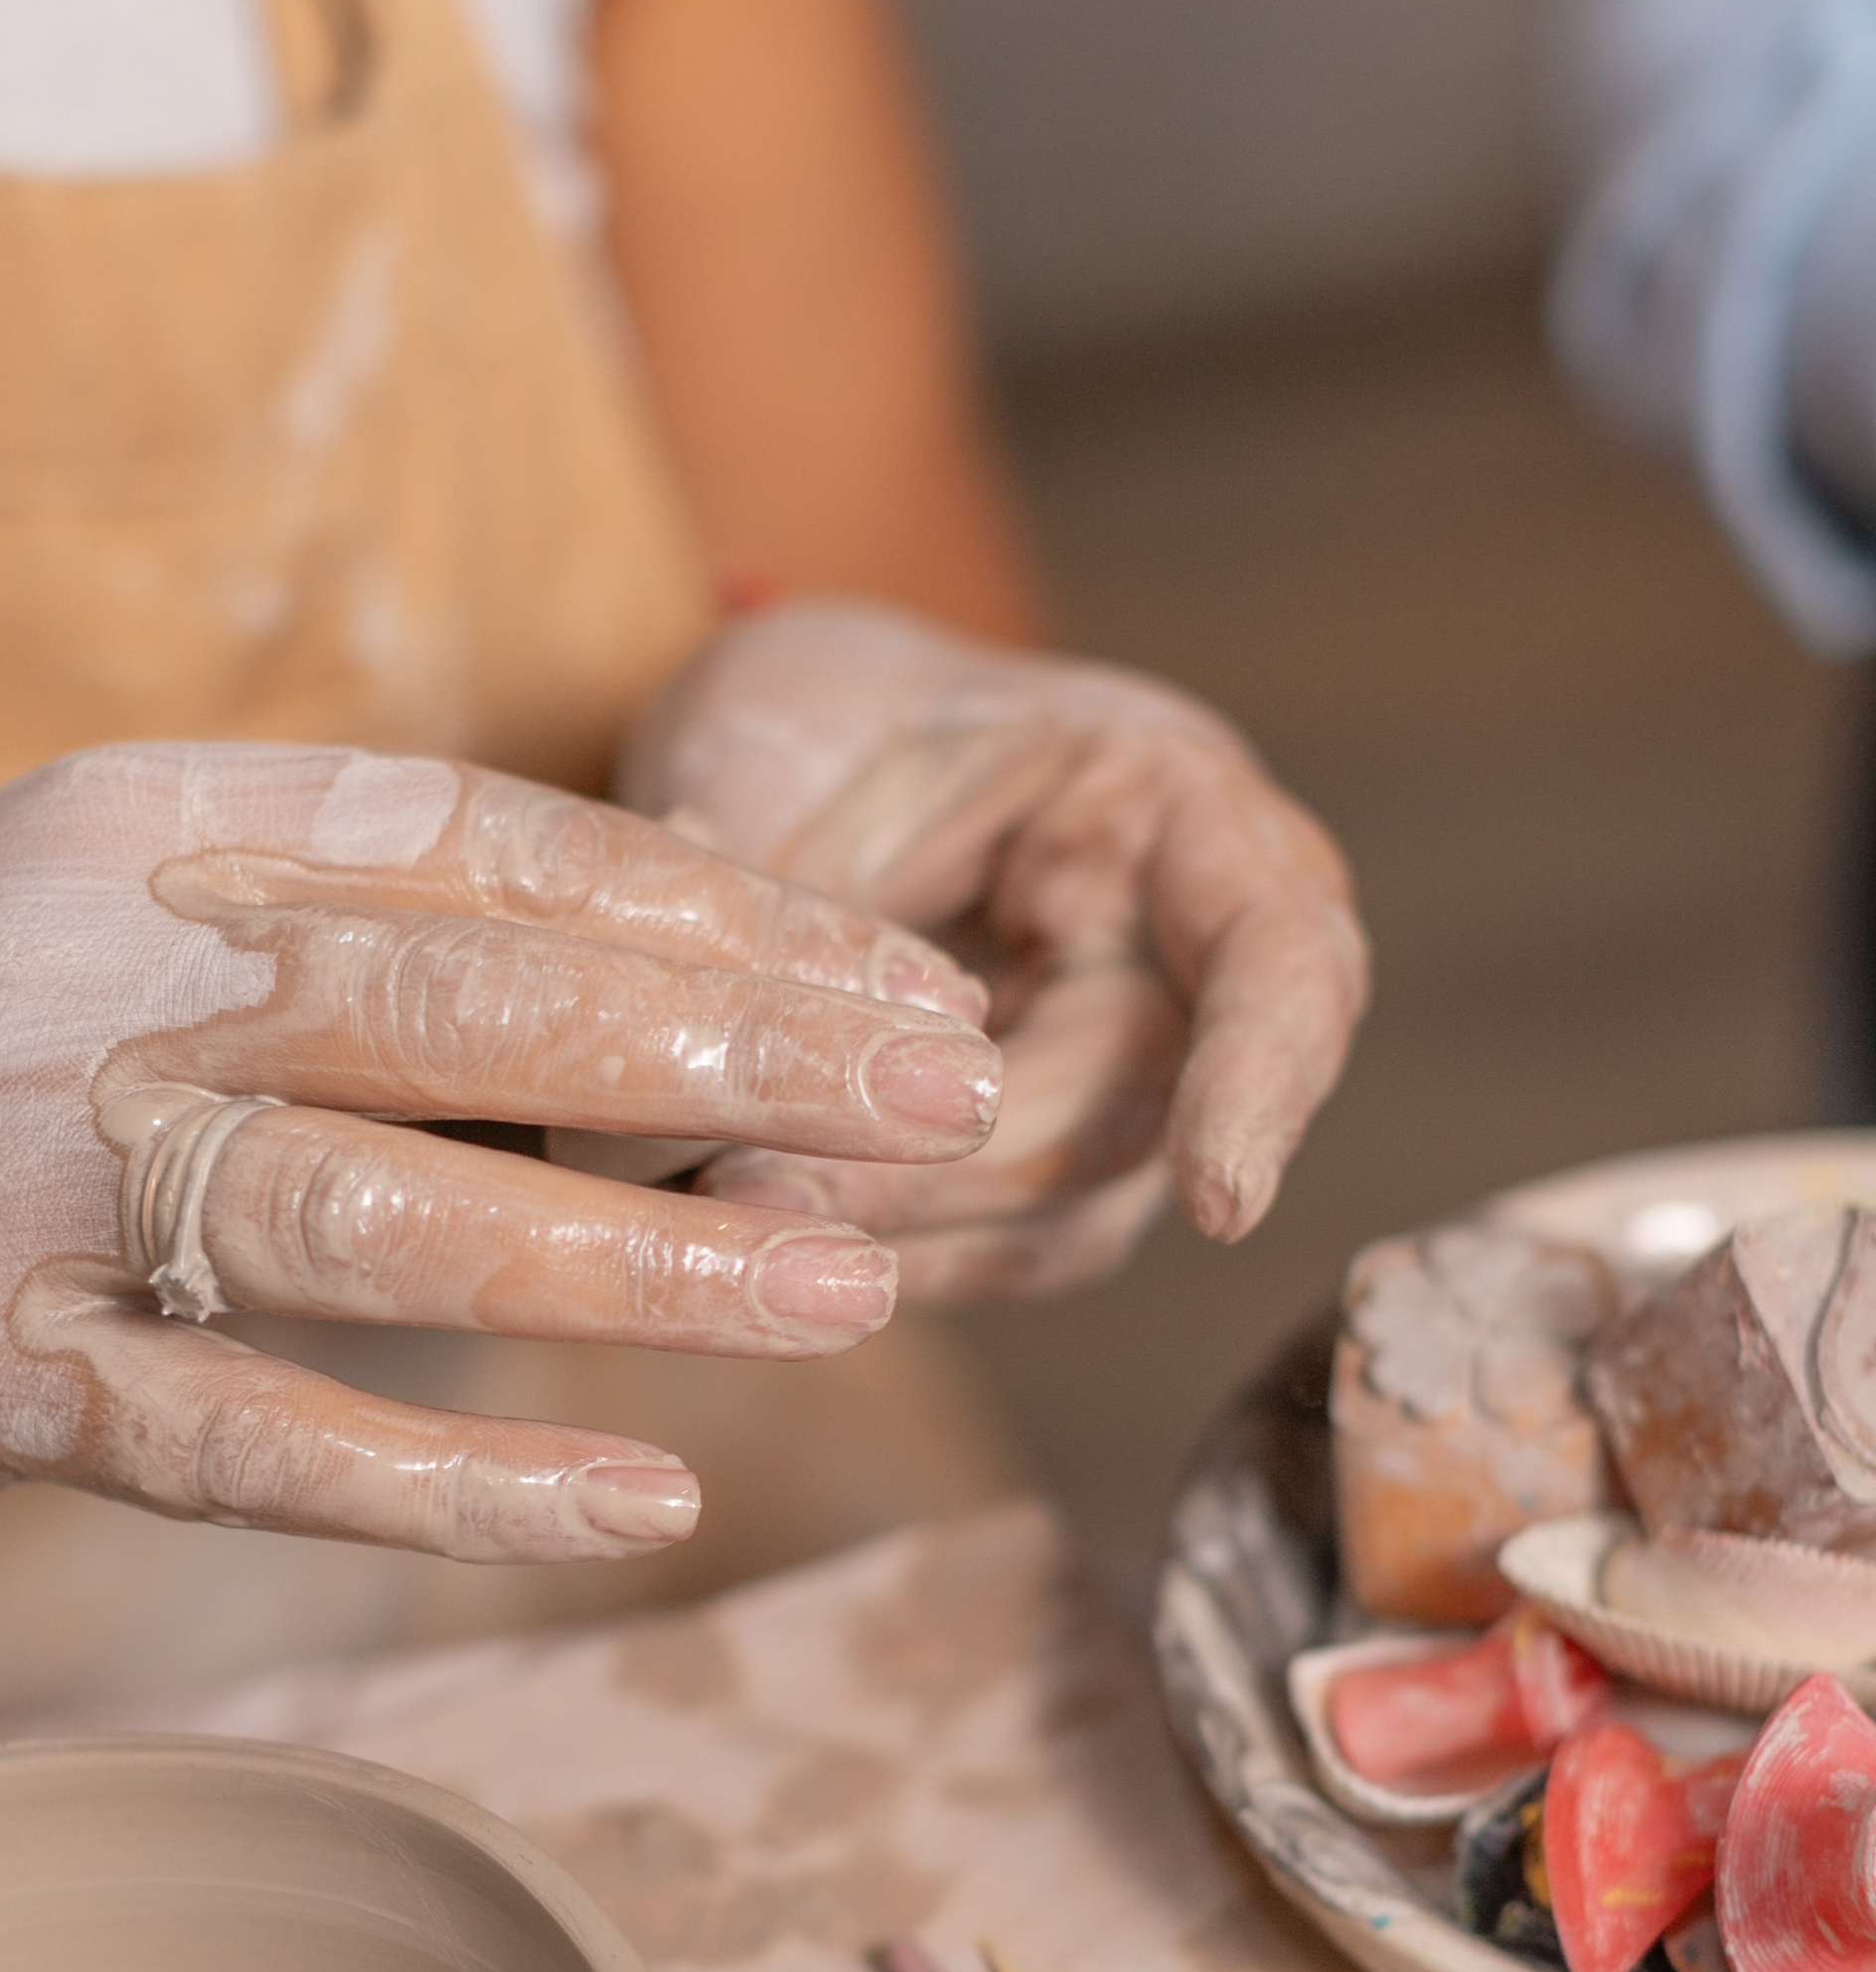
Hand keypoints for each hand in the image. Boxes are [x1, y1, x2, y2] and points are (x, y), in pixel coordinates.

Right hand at [0, 742, 1005, 1631]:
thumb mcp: (91, 905)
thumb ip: (325, 915)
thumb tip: (638, 957)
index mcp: (142, 818)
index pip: (488, 838)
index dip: (717, 906)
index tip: (895, 966)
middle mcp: (98, 971)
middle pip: (477, 998)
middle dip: (743, 1050)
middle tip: (947, 1100)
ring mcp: (36, 1182)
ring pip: (389, 1211)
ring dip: (642, 1256)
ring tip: (853, 1291)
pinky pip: (259, 1438)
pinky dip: (457, 1475)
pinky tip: (634, 1500)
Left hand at [619, 602, 1367, 1298]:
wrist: (800, 755)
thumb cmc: (818, 716)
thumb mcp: (782, 739)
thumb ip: (764, 900)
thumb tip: (695, 1064)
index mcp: (1175, 812)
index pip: (1276, 954)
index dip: (1260, 1078)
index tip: (1218, 1201)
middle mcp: (1188, 961)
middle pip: (1137, 1118)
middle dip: (956, 1171)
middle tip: (772, 1190)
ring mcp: (1132, 1078)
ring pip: (1068, 1215)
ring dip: (907, 1234)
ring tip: (740, 1214)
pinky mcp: (1049, 1164)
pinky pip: (998, 1246)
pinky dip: (885, 1255)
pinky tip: (768, 1249)